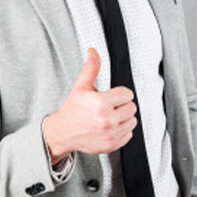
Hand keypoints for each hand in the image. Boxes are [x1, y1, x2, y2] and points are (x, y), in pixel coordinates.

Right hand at [43, 47, 136, 162]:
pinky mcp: (112, 145)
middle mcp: (107, 120)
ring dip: (124, 117)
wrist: (63, 132)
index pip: (127, 94)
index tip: (111, 95)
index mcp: (100, 103)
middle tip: (109, 106)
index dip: (119, 93)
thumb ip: (91, 67)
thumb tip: (93, 51)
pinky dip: (122, 130)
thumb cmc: (73, 108)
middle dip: (122, 105)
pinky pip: (129, 134)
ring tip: (110, 116)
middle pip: (132, 107)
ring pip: (132, 121)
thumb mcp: (81, 86)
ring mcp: (110, 134)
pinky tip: (110, 126)